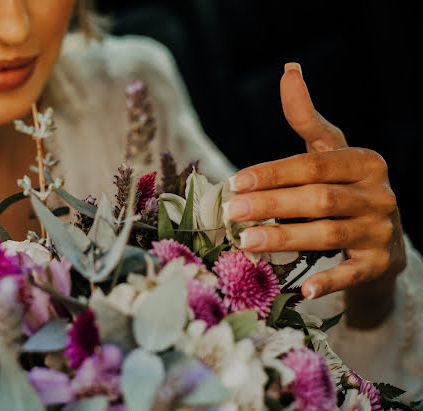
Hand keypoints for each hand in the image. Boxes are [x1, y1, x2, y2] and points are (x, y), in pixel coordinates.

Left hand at [226, 63, 405, 312]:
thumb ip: (307, 119)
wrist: (380, 240)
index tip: (235, 181)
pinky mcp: (378, 264)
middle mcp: (377, 194)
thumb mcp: (329, 153)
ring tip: (245, 242)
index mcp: (363, 162)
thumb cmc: (343, 189)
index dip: (273, 173)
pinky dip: (328, 281)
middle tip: (231, 212)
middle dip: (272, 205)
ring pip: (329, 234)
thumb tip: (289, 70)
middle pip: (318, 198)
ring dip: (286, 238)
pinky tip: (301, 291)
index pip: (313, 164)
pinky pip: (352, 273)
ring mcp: (380, 231)